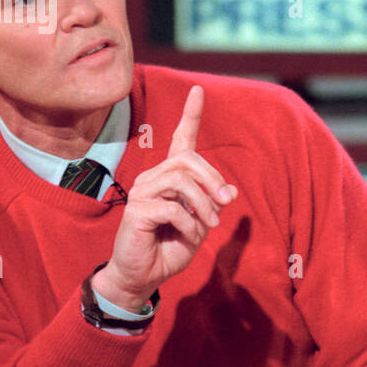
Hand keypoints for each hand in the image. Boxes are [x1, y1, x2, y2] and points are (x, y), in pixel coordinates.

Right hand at [93, 85, 236, 309]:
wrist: (143, 275)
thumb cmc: (170, 247)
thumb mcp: (201, 224)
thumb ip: (213, 205)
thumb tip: (230, 191)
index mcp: (169, 177)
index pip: (180, 139)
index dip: (190, 114)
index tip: (199, 90)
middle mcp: (152, 178)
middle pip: (188, 159)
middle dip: (213, 178)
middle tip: (226, 202)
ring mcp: (141, 192)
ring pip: (181, 180)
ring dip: (204, 204)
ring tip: (210, 225)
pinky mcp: (136, 211)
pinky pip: (173, 208)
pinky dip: (190, 223)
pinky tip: (190, 236)